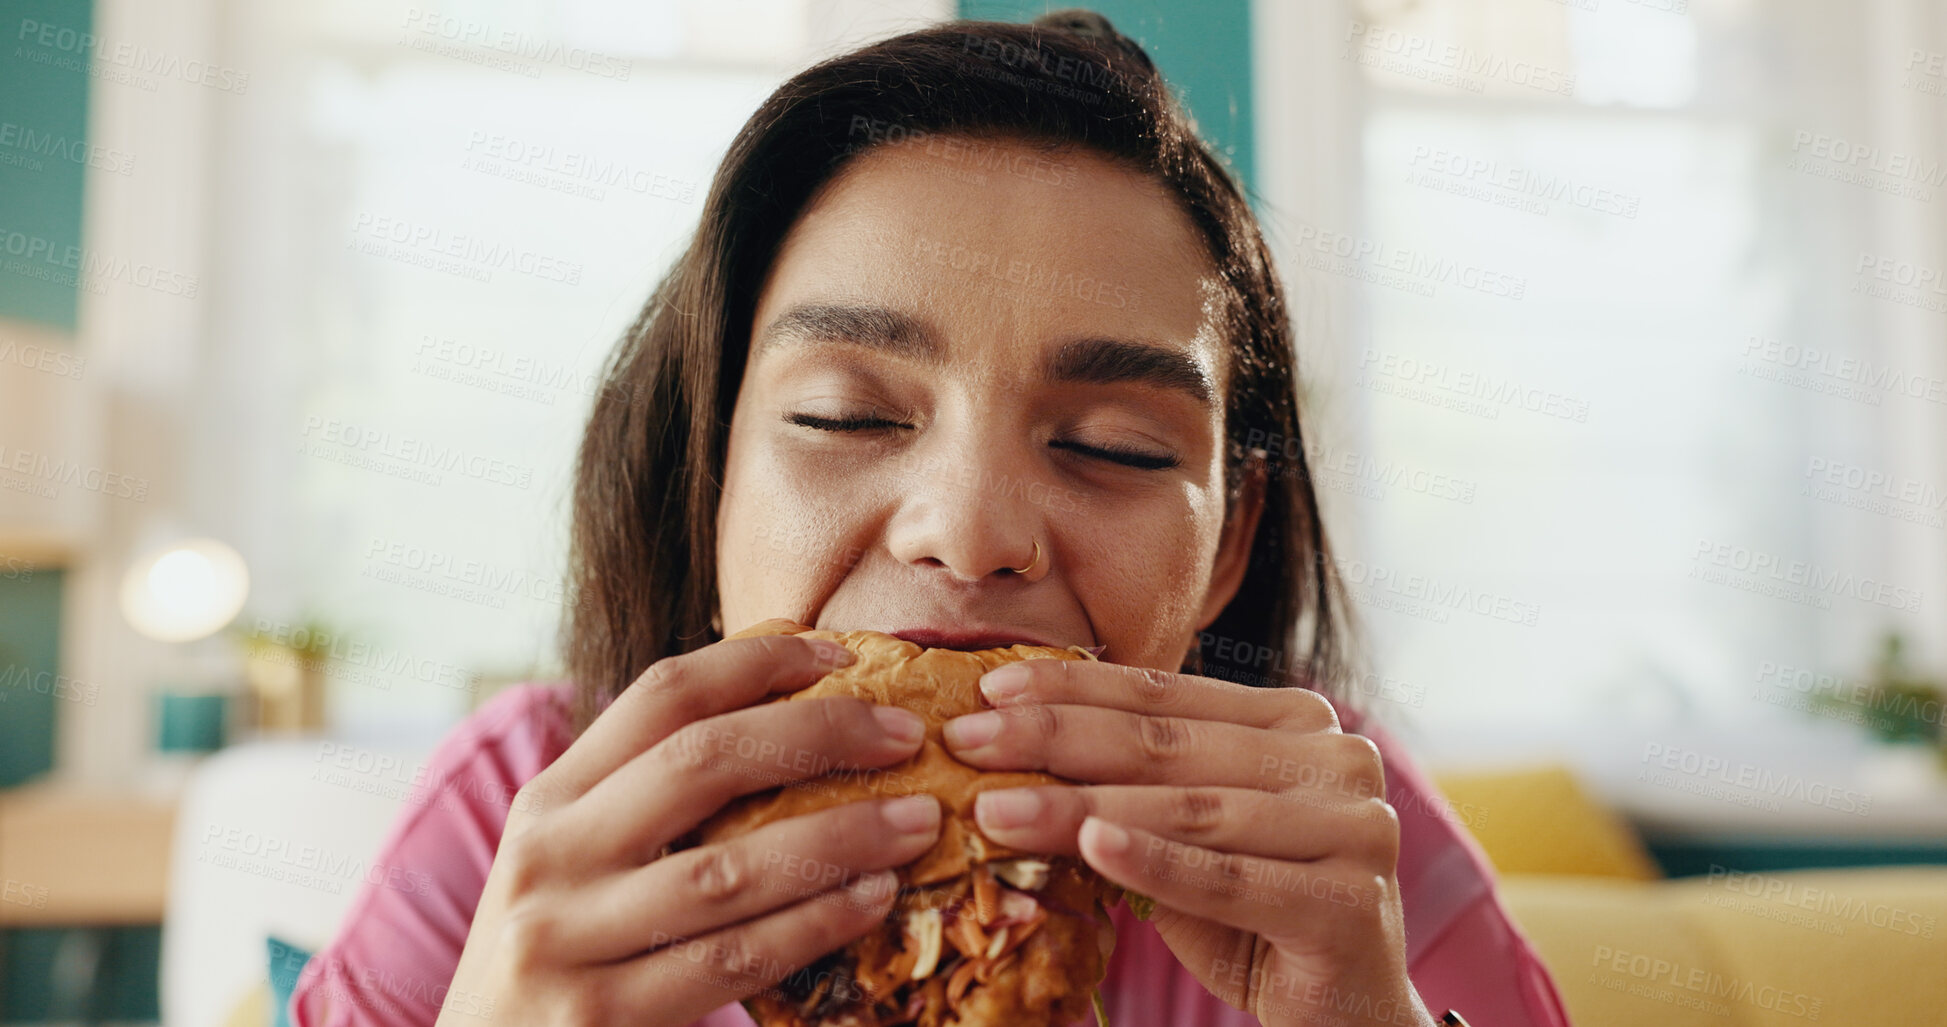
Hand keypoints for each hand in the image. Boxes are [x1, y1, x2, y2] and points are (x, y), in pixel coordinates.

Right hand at [438, 620, 943, 1026]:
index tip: (840, 657)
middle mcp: (550, 856)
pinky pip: (734, 958)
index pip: (661, 696)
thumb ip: (648, 801)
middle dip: (817, 735)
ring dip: (841, 836)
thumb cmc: (557, 959)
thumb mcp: (572, 863)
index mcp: (549, 799)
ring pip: (730, 867)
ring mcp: (567, 938)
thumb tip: (794, 723)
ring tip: (916, 820)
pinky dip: (815, 923)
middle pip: (701, 762)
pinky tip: (873, 899)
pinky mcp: (601, 1015)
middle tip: (903, 734)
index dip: (757, 664)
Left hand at [941, 659, 1434, 1026]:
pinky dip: (1156, 862)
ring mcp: (1356, 828)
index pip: (1166, 695)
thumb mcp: (1185, 843)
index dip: (1073, 689)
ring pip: (1190, 810)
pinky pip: (1230, 879)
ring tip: (996, 808)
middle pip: (1169, 745)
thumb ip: (1131, 792)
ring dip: (1080, 806)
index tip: (988, 690)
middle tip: (967, 740)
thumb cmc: (1253, 919)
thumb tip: (1011, 752)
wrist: (1343, 1016)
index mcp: (1299, 722)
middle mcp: (1338, 760)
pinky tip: (1092, 844)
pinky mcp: (1350, 903)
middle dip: (1055, 740)